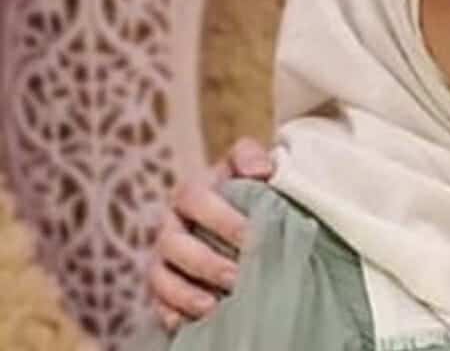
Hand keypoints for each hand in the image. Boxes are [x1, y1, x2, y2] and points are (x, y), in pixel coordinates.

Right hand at [147, 138, 273, 330]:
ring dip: (186, 292)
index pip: (194, 197)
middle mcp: (172, 225)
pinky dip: (171, 312)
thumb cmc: (248, 193)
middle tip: (237, 276)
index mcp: (192, 193)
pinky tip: (187, 323)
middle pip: (174, 242)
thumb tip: (261, 170)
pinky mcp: (163, 287)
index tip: (251, 235)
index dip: (221, 217)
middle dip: (206, 261)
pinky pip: (157, 302)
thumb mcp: (252, 169)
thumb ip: (251, 158)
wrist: (242, 219)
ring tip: (214, 306)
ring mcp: (164, 258)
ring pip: (161, 276)